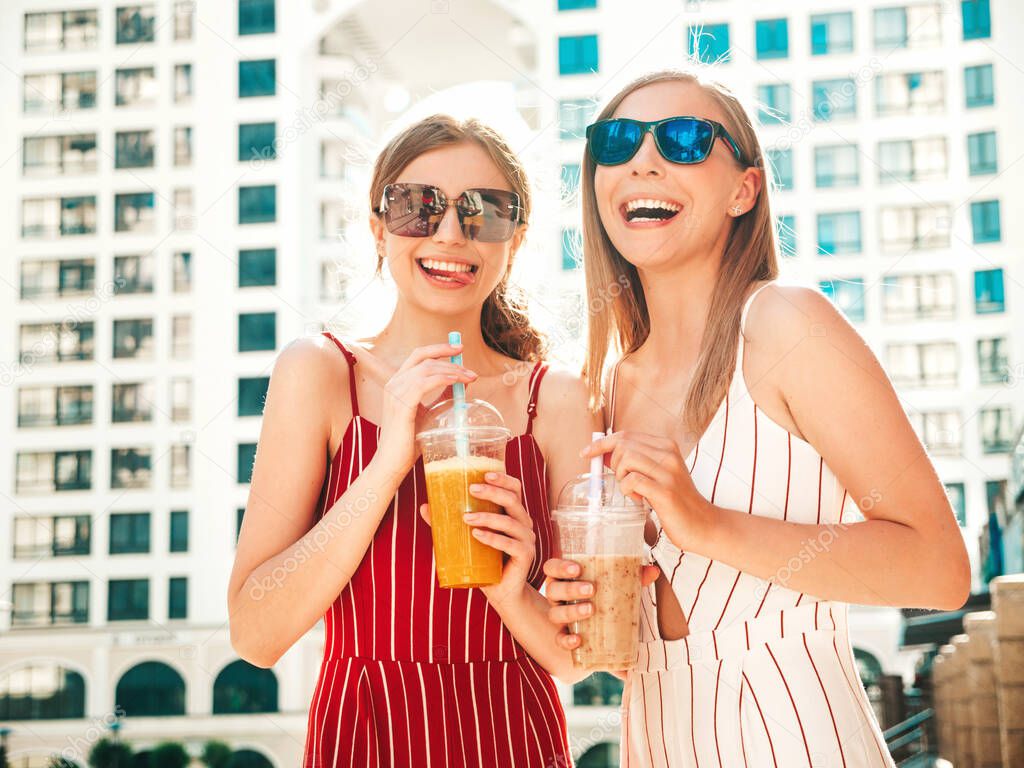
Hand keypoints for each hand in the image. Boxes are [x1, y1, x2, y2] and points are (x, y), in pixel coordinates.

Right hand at [372, 342, 476, 474]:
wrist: (392, 463)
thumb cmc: (409, 442)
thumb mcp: (430, 413)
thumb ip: (442, 397)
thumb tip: (463, 382)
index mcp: (398, 383)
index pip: (418, 356)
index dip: (439, 348)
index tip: (459, 349)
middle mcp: (393, 383)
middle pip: (423, 357)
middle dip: (449, 357)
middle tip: (469, 367)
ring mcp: (395, 392)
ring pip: (427, 368)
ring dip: (451, 370)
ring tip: (469, 377)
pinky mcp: (400, 404)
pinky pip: (424, 383)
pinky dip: (443, 379)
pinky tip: (456, 382)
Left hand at [419, 472, 535, 607]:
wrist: (502, 592)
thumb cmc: (486, 562)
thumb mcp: (467, 539)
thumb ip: (449, 524)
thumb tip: (425, 507)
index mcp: (514, 514)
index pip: (514, 489)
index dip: (503, 479)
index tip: (484, 474)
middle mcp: (524, 523)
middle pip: (513, 500)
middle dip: (492, 492)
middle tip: (471, 490)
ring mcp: (527, 540)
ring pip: (510, 522)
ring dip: (487, 517)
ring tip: (466, 518)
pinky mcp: (525, 556)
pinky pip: (510, 544)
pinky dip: (493, 538)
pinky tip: (477, 535)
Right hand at [542, 558, 659, 652]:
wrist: (605, 627)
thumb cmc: (607, 596)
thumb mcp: (620, 585)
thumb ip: (635, 577)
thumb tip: (654, 571)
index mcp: (566, 578)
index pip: (552, 568)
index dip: (560, 567)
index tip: (577, 568)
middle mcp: (558, 596)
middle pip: (553, 589)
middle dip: (570, 588)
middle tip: (591, 589)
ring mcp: (560, 616)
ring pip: (555, 613)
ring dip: (571, 611)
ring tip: (590, 610)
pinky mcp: (565, 636)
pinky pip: (559, 639)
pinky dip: (566, 640)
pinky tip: (577, 640)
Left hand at [582, 431, 713, 549]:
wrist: (703, 524)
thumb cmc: (676, 500)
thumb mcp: (657, 474)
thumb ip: (634, 462)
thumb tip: (602, 453)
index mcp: (666, 446)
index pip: (626, 435)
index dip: (602, 443)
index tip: (586, 452)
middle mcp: (669, 455)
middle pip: (623, 445)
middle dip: (613, 464)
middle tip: (624, 482)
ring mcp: (668, 472)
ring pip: (626, 460)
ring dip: (621, 478)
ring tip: (633, 492)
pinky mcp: (665, 491)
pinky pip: (632, 481)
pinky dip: (628, 491)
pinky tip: (639, 500)